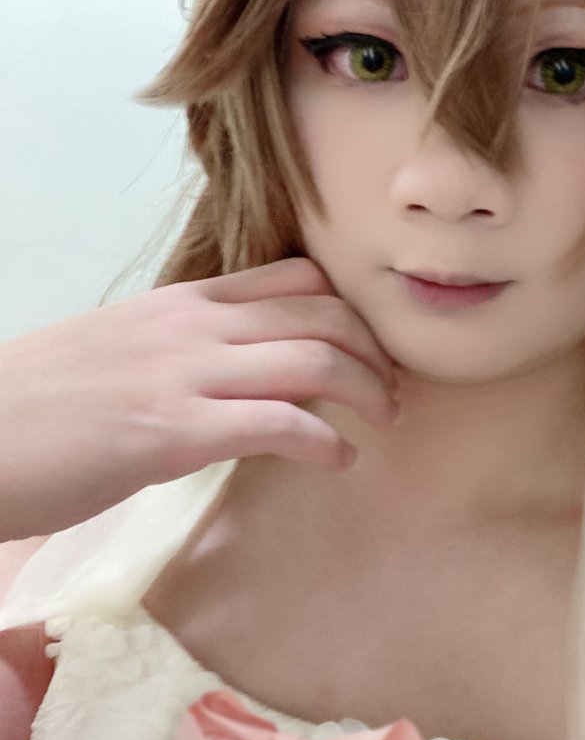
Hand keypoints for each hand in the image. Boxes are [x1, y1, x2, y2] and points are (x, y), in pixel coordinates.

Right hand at [0, 258, 396, 539]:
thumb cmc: (38, 405)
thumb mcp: (120, 351)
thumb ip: (183, 349)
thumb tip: (235, 373)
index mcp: (181, 304)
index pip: (294, 278)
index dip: (349, 310)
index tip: (368, 348)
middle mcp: (192, 325)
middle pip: (322, 313)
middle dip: (375, 350)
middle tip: (392, 389)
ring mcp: (184, 373)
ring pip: (315, 359)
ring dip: (369, 392)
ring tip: (384, 421)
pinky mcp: (172, 431)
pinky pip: (281, 423)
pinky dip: (328, 442)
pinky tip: (342, 461)